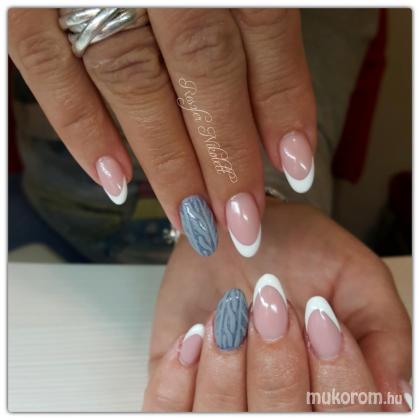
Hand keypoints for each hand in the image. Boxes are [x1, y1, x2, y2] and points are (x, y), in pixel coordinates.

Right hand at [8, 8, 315, 256]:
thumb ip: (244, 6)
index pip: (261, 27)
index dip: (282, 101)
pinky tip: (114, 180)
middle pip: (202, 66)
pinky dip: (81, 127)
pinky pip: (48, 66)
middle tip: (242, 221)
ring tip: (193, 217)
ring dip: (168, 158)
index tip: (296, 164)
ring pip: (133, 79)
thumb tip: (271, 98)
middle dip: (226, 153)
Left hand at [143, 199, 411, 410]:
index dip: (339, 373)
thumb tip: (396, 396)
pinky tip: (197, 335)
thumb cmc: (292, 248)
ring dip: (227, 363)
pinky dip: (180, 376)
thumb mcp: (353, 273)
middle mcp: (281, 402)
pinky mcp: (179, 391)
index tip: (318, 315)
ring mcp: (226, 403)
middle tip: (269, 305)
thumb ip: (383, 330)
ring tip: (231, 313)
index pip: (350, 417)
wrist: (233, 231)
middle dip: (276, 360)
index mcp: (329, 389)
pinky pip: (170, 413)